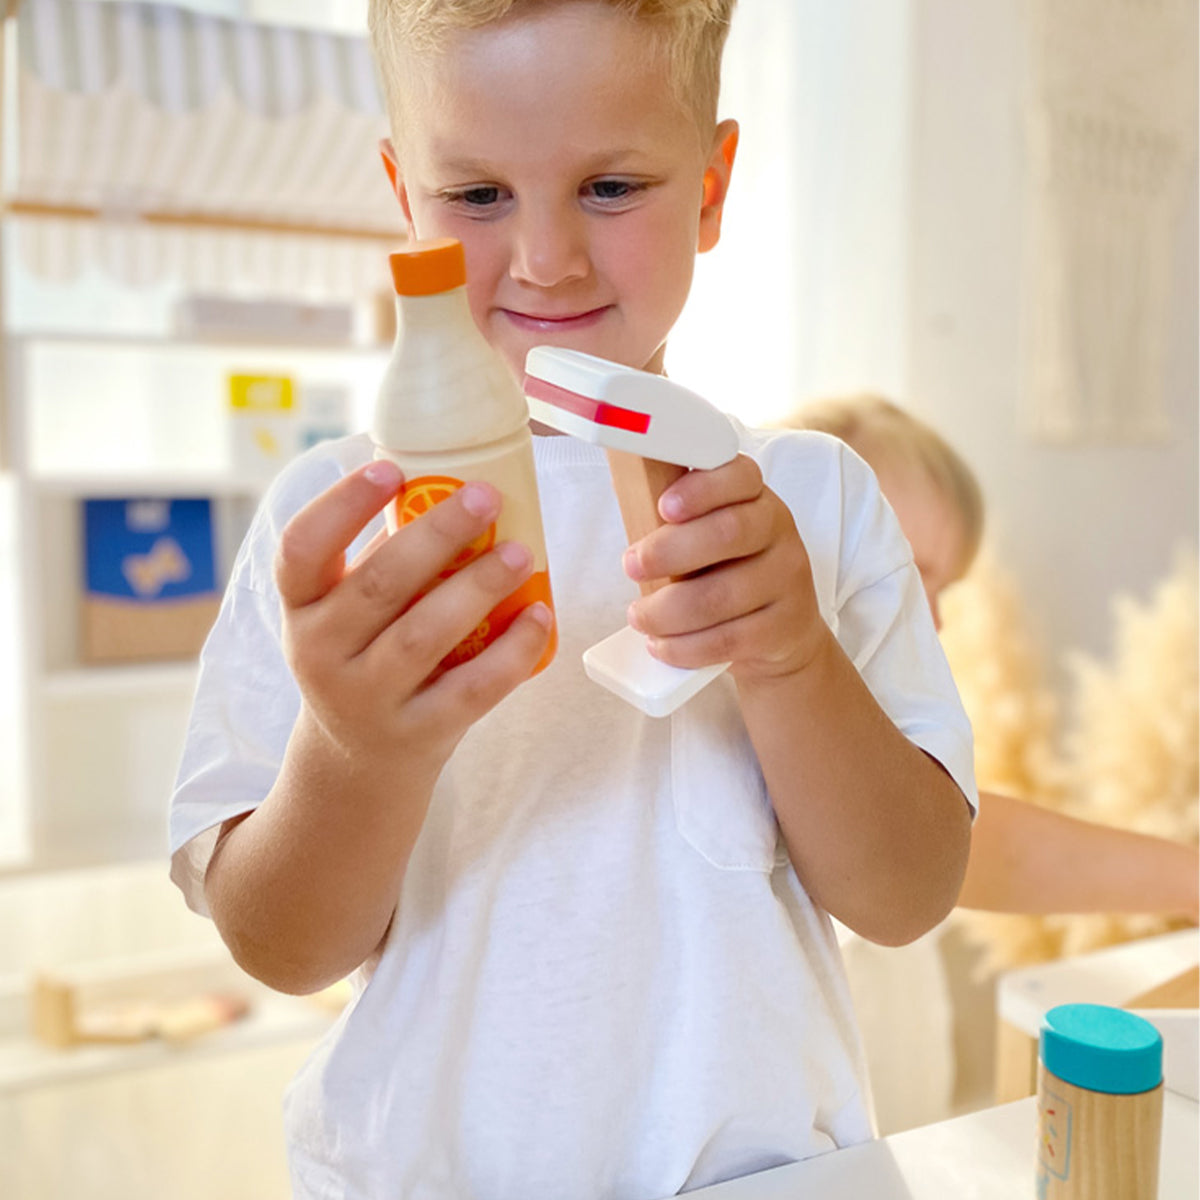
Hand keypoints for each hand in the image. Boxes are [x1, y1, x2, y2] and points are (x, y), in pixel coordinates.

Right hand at [275, 460, 553, 771]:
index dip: (341, 505)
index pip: (300, 551)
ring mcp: (368, 700)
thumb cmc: (364, 660)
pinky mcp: (419, 733)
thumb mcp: (346, 615)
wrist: (358, 764)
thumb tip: (448, 491)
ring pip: (424, 636)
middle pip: (377, 586)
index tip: (390, 469)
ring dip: (477, 588)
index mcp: (300, 610)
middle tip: (485, 498)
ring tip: (520, 553)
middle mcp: (321, 656)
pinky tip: (538, 615)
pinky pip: (472, 688)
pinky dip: (512, 651)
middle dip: (436, 536)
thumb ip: (383, 562)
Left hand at [622, 454, 828, 681]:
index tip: (663, 506)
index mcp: (755, 497)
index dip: (701, 489)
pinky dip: (684, 646)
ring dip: (666, 611)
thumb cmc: (728, 571)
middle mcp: (779, 532)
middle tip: (631, 566)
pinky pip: (726, 640)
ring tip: (639, 616)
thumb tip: (622, 486)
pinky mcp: (783, 628)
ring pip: (720, 596)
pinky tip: (661, 644)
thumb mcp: (708, 532)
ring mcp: (787, 581)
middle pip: (728, 533)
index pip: (739, 476)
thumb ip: (676, 513)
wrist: (782, 630)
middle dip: (668, 551)